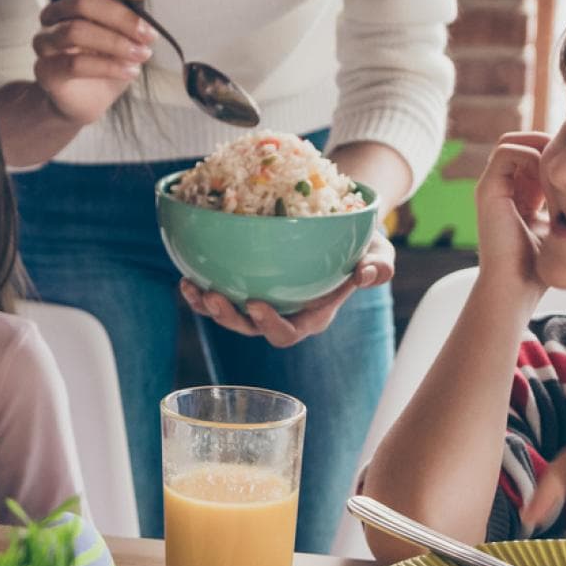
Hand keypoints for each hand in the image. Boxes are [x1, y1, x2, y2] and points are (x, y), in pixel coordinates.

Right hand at [32, 0, 154, 125]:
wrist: (89, 100)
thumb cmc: (105, 60)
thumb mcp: (120, 27)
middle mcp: (54, 15)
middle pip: (83, 2)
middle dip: (123, 17)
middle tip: (150, 34)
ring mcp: (45, 42)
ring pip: (77, 32)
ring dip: (117, 43)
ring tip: (142, 54)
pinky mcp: (45, 71)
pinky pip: (74, 64)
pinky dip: (108, 66)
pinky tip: (130, 71)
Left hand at [181, 229, 395, 346]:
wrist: (342, 233)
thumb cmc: (364, 249)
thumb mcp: (380, 255)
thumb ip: (379, 267)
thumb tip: (368, 274)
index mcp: (312, 316)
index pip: (288, 333)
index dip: (270, 325)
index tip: (256, 304)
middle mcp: (283, 315)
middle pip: (251, 328)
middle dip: (229, 317)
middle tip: (214, 295)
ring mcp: (263, 303)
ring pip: (229, 315)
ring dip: (208, 306)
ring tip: (191, 287)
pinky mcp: (246, 287)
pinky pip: (220, 294)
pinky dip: (200, 290)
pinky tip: (186, 275)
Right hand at [475, 133, 552, 302]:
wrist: (515, 287)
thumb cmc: (541, 267)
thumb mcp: (561, 227)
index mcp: (518, 196)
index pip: (537, 155)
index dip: (561, 153)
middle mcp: (502, 187)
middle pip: (525, 143)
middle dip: (551, 145)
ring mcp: (492, 186)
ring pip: (515, 141)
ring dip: (541, 146)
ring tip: (564, 167)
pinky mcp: (488, 189)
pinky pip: (508, 152)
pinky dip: (531, 154)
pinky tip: (552, 175)